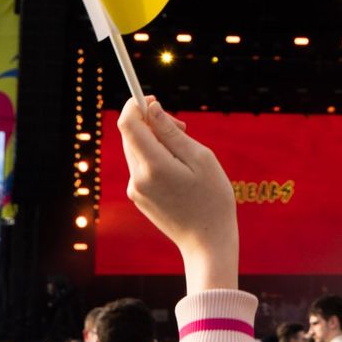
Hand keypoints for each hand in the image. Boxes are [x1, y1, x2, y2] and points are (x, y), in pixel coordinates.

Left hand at [118, 98, 238, 292]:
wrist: (207, 243)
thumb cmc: (212, 199)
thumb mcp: (201, 159)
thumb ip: (172, 133)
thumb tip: (152, 109)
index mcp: (154, 166)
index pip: (128, 124)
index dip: (135, 105)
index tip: (152, 99)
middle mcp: (138, 177)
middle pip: (131, 135)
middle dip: (150, 122)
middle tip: (182, 126)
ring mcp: (136, 189)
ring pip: (136, 150)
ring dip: (154, 140)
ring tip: (185, 150)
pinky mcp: (139, 197)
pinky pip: (141, 166)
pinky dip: (154, 157)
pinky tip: (179, 169)